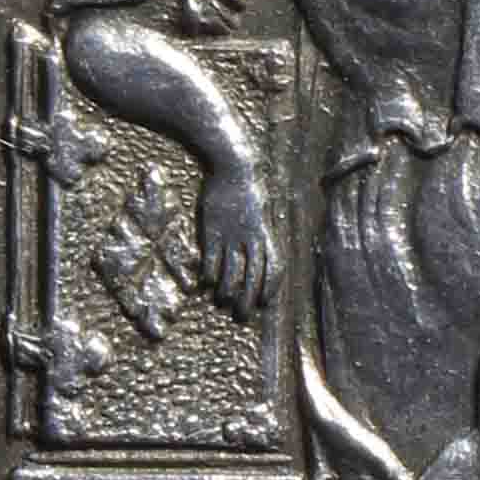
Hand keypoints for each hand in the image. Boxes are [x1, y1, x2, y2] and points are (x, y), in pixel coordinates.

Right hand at [197, 162, 276, 318]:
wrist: (234, 166)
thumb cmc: (251, 187)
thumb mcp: (264, 209)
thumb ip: (264, 231)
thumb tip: (264, 252)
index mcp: (267, 232)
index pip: (274, 267)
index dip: (271, 286)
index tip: (266, 301)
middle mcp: (251, 237)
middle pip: (252, 275)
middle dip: (248, 298)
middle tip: (243, 314)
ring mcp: (231, 235)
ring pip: (230, 271)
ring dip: (227, 289)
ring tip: (223, 300)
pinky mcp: (212, 230)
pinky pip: (211, 258)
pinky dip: (209, 273)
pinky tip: (205, 283)